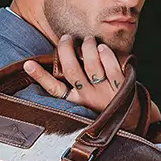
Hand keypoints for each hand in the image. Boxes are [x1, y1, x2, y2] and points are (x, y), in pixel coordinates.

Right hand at [24, 36, 160, 139]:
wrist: (133, 121)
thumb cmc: (104, 109)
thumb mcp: (83, 105)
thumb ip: (71, 91)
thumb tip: (54, 69)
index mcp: (75, 103)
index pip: (53, 89)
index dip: (40, 76)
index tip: (28, 63)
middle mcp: (88, 98)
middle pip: (71, 70)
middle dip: (66, 49)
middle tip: (67, 38)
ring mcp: (105, 93)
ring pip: (91, 65)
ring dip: (87, 47)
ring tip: (87, 40)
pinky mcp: (122, 87)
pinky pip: (112, 67)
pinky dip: (106, 55)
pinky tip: (102, 48)